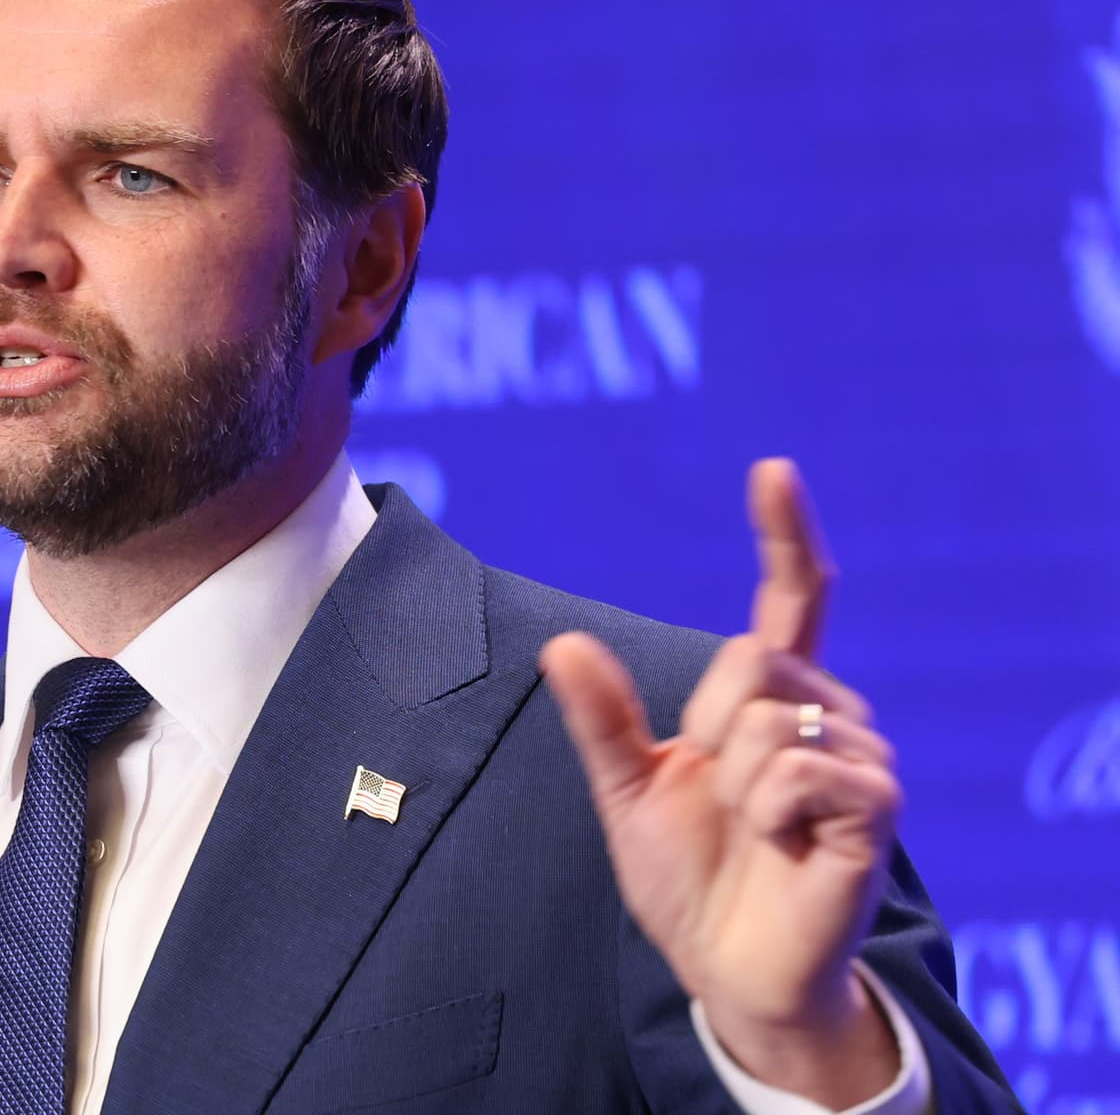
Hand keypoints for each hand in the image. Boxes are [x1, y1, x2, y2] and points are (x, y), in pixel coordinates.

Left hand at [541, 459, 902, 1104]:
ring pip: (771, 717)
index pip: (790, 600)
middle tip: (721, 795)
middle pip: (754, 657)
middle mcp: (828, 714)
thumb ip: (602, 720)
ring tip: (757, 832)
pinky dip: (769, 812)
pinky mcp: (876, 809)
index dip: (784, 533)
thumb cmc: (689, 878)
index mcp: (772, 700)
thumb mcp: (627, 791)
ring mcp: (861, 759)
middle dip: (712, 726)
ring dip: (737, 783)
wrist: (729, 970)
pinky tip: (784, 848)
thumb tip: (562, 643)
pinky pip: (800, 770)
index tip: (772, 469)